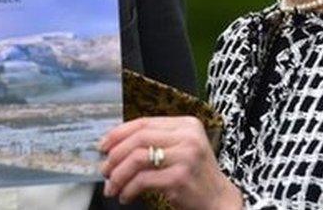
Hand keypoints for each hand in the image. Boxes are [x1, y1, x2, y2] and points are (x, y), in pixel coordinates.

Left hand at [99, 117, 241, 209]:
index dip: (119, 133)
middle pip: (138, 138)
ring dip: (118, 174)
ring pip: (137, 158)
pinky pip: (143, 180)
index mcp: (187, 124)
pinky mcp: (180, 178)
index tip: (103, 146)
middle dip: (115, 155)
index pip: (144, 122)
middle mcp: (188, 136)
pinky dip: (129, 189)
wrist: (219, 200)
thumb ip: (155, 141)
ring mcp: (186, 156)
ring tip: (112, 186)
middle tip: (104, 169)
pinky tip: (126, 196)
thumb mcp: (180, 149)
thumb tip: (113, 144)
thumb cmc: (194, 175)